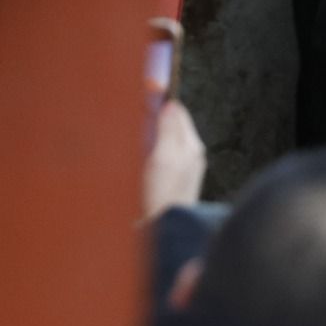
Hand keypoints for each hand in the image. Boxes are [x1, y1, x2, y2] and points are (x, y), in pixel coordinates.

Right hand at [143, 100, 205, 218]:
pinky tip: (138, 158)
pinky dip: (148, 151)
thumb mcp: (163, 157)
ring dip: (150, 134)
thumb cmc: (161, 194)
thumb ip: (168, 129)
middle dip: (154, 117)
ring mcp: (182, 168)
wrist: (161, 231)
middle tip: (134, 113)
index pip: (177, 112)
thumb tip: (170, 104)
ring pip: (165, 139)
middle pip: (171, 124)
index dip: (159, 102)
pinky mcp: (171, 180)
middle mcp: (190, 155)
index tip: (142, 94)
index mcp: (191, 146)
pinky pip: (160, 156)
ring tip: (135, 136)